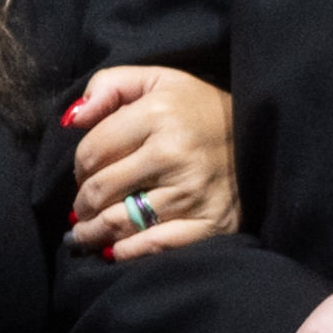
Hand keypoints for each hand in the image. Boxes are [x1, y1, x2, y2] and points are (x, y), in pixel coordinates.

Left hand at [65, 66, 240, 259]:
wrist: (260, 134)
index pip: (92, 151)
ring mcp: (192, 193)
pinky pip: (155, 245)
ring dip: (93, 233)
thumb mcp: (157, 80)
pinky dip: (127, 252)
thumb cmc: (198, 109)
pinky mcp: (210, 223)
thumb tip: (72, 118)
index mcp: (158, 115)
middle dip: (82, 204)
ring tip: (84, 234)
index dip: (77, 168)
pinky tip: (115, 249)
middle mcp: (174, 154)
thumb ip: (109, 86)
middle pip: (101, 190)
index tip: (83, 176)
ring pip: (121, 222)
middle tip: (80, 209)